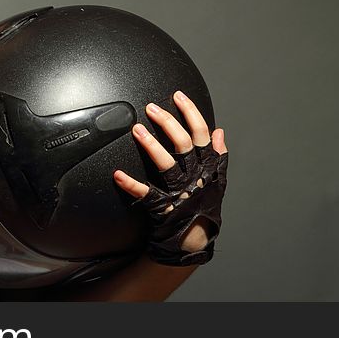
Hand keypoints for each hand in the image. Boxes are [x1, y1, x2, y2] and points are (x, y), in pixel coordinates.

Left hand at [114, 90, 228, 265]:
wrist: (194, 240)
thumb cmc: (204, 206)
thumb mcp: (217, 180)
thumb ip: (219, 156)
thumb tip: (220, 131)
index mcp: (207, 168)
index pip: (202, 134)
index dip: (191, 113)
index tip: (178, 97)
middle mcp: (194, 177)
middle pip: (183, 144)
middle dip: (168, 123)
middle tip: (152, 108)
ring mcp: (179, 192)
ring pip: (166, 165)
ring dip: (151, 146)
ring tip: (137, 130)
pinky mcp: (163, 207)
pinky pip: (146, 194)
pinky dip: (131, 184)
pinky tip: (118, 174)